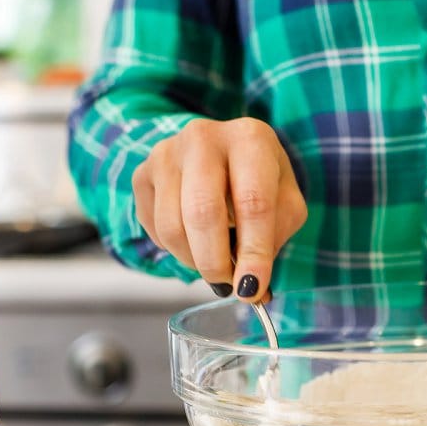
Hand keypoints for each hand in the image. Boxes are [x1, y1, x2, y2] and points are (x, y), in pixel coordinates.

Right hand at [131, 117, 306, 301]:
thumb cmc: (258, 183)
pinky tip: (193, 239)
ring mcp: (167, 153)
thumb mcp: (284, 205)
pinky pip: (154, 229)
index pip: (252, 202)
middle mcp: (204, 137)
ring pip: (172, 227)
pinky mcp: (142, 173)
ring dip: (194, 260)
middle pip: (202, 213)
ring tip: (214, 260)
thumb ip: (273, 241)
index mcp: (250, 138)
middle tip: (227, 284)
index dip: (253, 252)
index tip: (252, 288)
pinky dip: (175, 249)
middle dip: (215, 262)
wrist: (222, 155)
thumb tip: (250, 288)